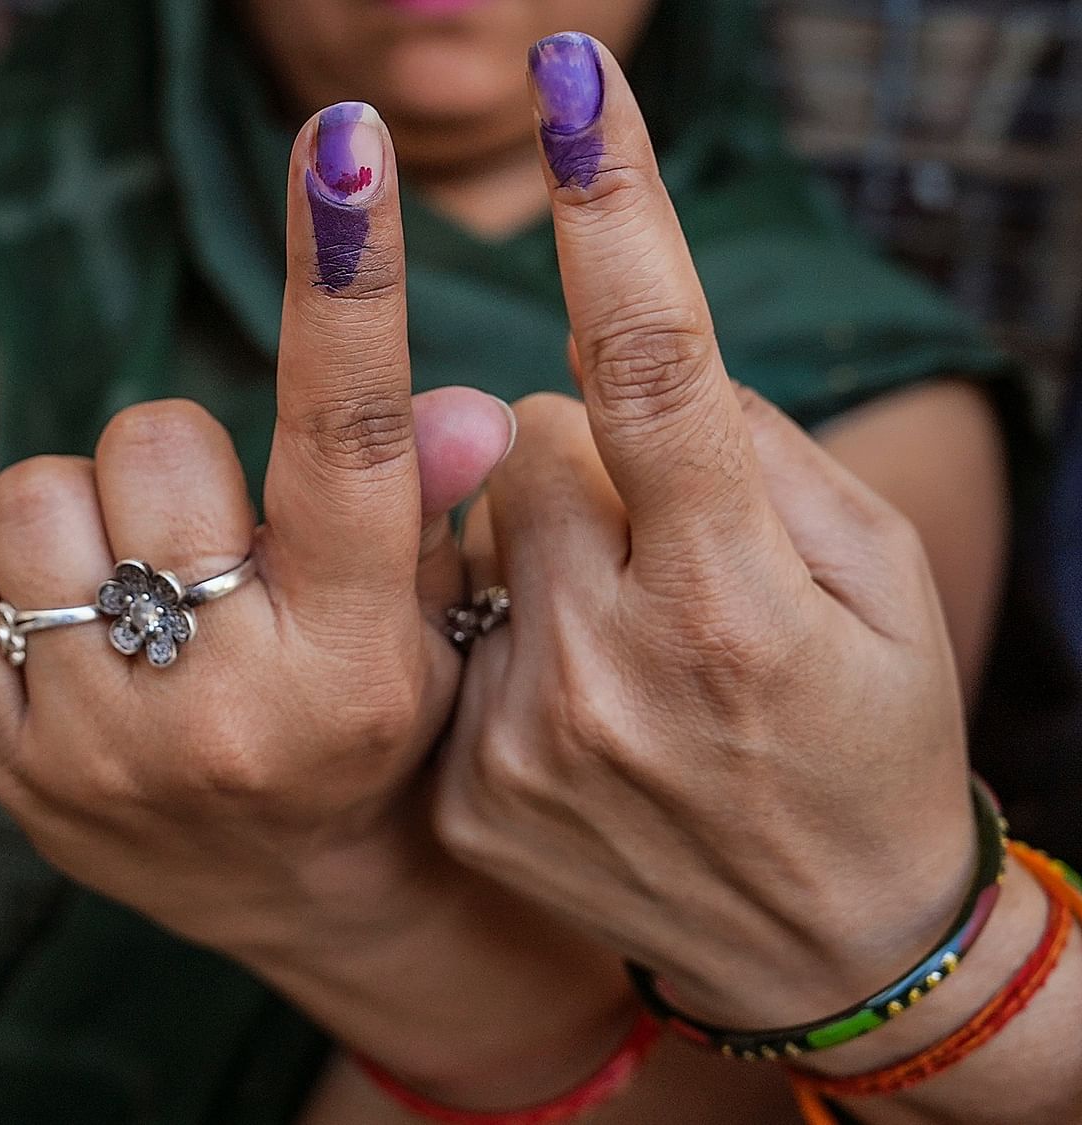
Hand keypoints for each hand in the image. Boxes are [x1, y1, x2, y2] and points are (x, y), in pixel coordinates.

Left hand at [0, 102, 517, 1070]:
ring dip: (76, 498)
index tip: (343, 145)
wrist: (294, 892)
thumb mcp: (425, 620)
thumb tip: (462, 408)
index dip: (346, 283)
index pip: (349, 440)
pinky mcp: (8, 770)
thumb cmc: (374, 723)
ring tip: (127, 562)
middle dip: (173, 452)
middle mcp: (225, 710)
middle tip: (200, 519)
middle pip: (155, 443)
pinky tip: (44, 585)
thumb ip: (427, 504)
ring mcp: (101, 748)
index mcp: (353, 661)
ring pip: (35, 500)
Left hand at [434, 34, 973, 1031]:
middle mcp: (613, 661)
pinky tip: (571, 709)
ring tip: (618, 645)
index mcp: (736, 594)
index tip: (575, 86)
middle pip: (526, 437)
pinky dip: (493, 636)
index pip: (659, 370)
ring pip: (472, 531)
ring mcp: (522, 733)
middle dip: (578, 456)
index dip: (616, 219)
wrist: (818, 942)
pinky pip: (442, 631)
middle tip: (650, 542)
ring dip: (529, 548)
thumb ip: (750, 451)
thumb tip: (611, 363)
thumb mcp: (878, 582)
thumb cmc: (866, 729)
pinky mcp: (462, 785)